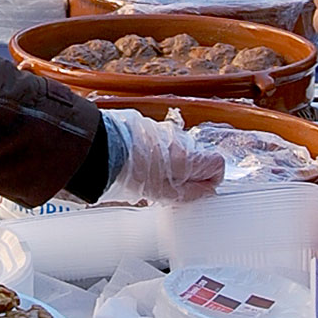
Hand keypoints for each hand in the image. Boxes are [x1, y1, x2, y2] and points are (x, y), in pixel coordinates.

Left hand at [102, 109, 225, 204]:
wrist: (99, 150)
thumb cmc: (129, 173)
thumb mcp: (163, 193)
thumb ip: (190, 192)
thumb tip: (207, 191)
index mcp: (188, 157)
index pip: (218, 164)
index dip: (211, 179)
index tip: (199, 189)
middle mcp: (179, 139)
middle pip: (197, 156)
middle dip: (188, 172)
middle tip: (169, 187)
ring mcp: (163, 129)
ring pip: (177, 148)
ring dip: (170, 162)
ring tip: (149, 176)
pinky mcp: (145, 124)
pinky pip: (159, 140)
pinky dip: (154, 152)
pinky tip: (138, 162)